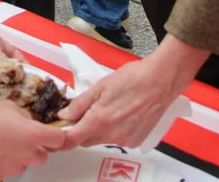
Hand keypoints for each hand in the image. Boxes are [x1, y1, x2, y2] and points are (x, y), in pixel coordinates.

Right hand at [0, 100, 65, 181]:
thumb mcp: (9, 106)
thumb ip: (25, 117)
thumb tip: (29, 123)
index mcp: (33, 134)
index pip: (59, 140)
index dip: (55, 137)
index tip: (50, 136)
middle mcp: (27, 153)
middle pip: (42, 157)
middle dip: (34, 150)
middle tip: (17, 140)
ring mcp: (13, 168)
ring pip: (23, 165)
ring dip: (16, 158)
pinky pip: (4, 173)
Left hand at [60, 37, 207, 148]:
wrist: (161, 81)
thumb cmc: (132, 79)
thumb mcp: (100, 86)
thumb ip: (80, 103)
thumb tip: (64, 114)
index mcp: (99, 120)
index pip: (72, 140)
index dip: (61, 137)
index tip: (57, 130)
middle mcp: (112, 135)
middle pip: (86, 141)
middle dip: (80, 130)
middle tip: (83, 112)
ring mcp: (125, 139)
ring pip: (101, 140)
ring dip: (98, 129)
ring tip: (107, 108)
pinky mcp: (136, 140)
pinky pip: (117, 139)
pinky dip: (114, 131)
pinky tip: (121, 114)